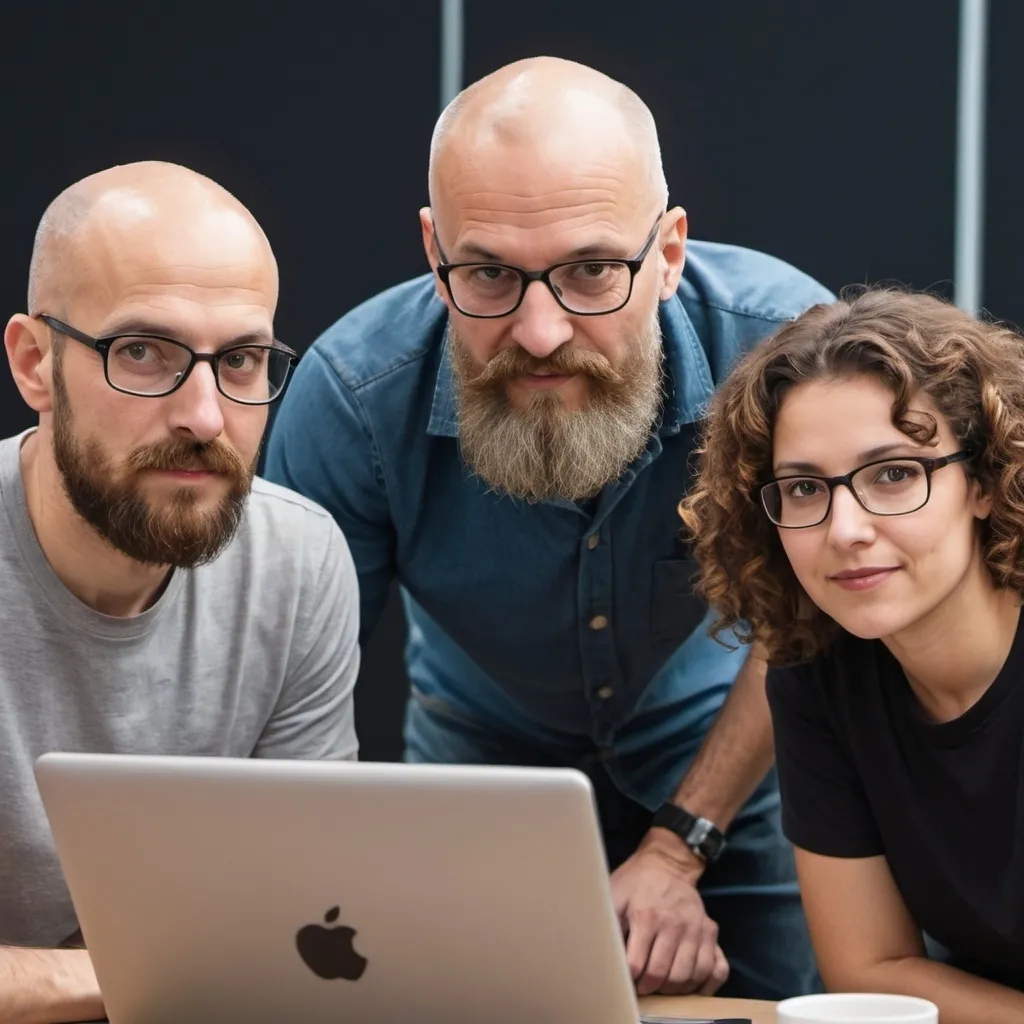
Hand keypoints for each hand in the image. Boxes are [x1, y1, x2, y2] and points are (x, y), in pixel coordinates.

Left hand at [610, 829, 728, 995]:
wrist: (668, 863)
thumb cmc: (636, 881)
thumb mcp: (614, 895)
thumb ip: (609, 924)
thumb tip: (600, 951)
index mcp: (646, 917)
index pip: (637, 965)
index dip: (629, 979)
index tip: (626, 980)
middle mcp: (674, 925)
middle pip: (663, 976)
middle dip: (650, 988)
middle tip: (643, 987)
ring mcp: (695, 929)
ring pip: (689, 977)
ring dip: (674, 990)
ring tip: (662, 986)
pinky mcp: (710, 931)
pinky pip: (716, 969)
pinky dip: (705, 985)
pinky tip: (690, 987)